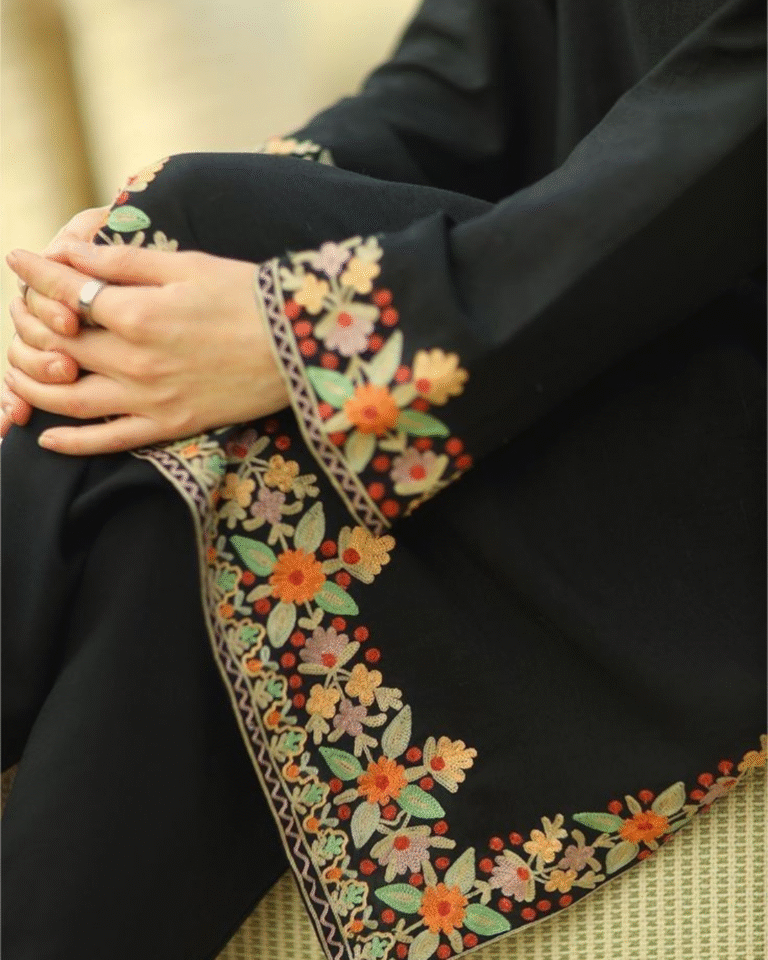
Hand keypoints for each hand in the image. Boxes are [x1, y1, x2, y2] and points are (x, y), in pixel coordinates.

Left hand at [3, 240, 288, 454]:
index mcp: (138, 314)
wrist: (299, 346)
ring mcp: (152, 399)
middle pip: (59, 347)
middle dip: (29, 326)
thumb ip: (122, 261)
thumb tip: (68, 252)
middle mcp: (136, 361)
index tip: (17, 258)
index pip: (66, 293)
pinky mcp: (171, 426)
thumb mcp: (185, 264)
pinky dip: (73, 443)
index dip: (36, 273)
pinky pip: (111, 441)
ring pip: (70, 399)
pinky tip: (46, 438)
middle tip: (19, 313)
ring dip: (33, 387)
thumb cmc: (246, 295)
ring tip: (15, 374)